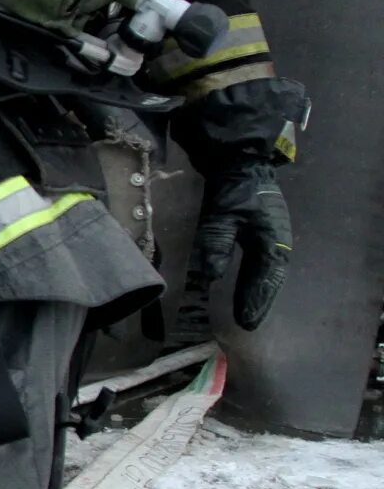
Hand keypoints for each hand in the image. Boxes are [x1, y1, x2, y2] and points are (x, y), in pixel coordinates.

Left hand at [177, 162, 290, 336]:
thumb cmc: (234, 188)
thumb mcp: (223, 215)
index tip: (245, 320)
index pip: (265, 276)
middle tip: (247, 325)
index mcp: (272, 239)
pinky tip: (245, 291)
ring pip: (267, 273)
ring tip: (248, 316)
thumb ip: (217, 243)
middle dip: (259, 301)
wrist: (241, 163)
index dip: (255, 299)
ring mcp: (271, 239)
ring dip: (258, 293)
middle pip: (269, 279)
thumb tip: (211, 276)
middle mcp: (276, 242)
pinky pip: (261, 265)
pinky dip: (255, 280)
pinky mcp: (261, 236)